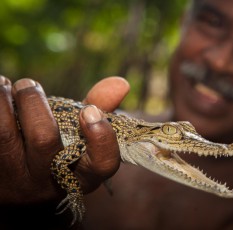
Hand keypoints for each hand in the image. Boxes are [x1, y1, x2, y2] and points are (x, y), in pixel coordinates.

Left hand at [0, 76, 128, 226]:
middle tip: (28, 84)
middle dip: (34, 102)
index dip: (101, 138)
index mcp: (83, 174)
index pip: (102, 165)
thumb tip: (121, 83)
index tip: (89, 110)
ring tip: (4, 85)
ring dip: (4, 101)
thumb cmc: (60, 153)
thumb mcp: (82, 137)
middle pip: (45, 140)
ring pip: (6, 136)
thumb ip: (102, 108)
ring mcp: (18, 182)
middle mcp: (51, 182)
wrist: (20, 188)